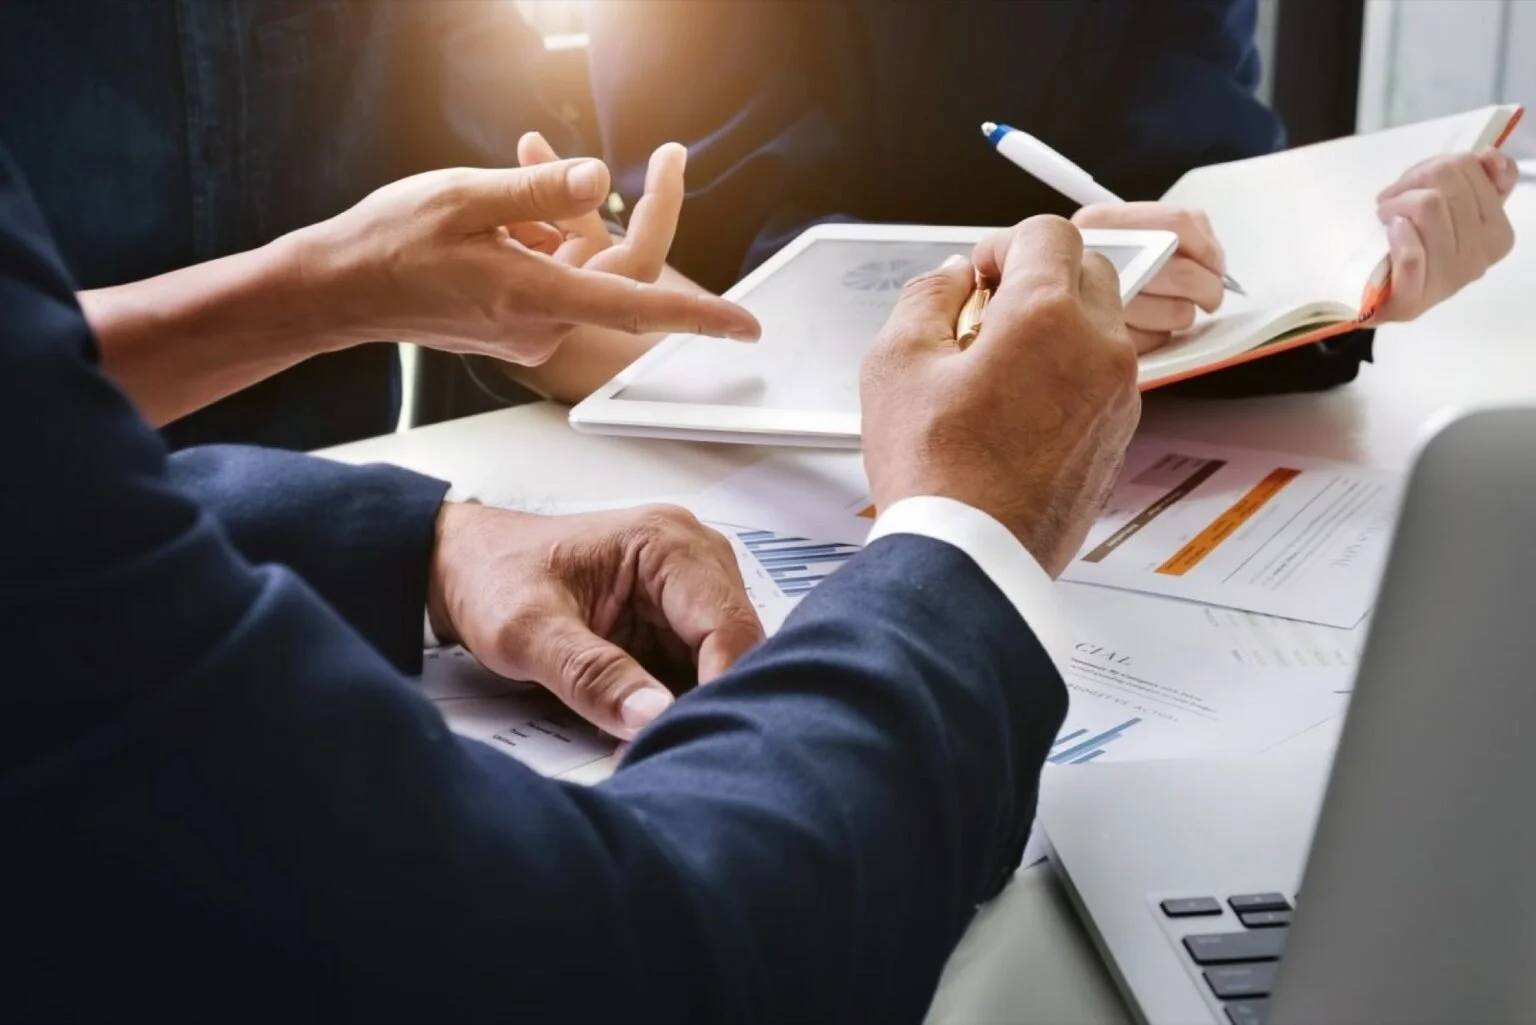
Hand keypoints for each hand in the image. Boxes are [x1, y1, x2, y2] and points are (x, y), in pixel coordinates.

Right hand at [295, 159, 759, 362]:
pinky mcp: (516, 319)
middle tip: (668, 156)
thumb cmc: (388, 246)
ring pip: (582, 264)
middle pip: (619, 268)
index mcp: (536, 296)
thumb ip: (537, 190)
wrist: (336, 291)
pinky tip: (507, 205)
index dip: (698, 316)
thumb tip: (597, 180)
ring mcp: (529, 325)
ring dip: (566, 216)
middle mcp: (541, 322)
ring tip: (514, 173)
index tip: (745, 326)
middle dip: (635, 210)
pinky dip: (544, 235)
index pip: (639, 306)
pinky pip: (555, 272)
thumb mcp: (464, 197)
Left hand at [427, 503, 765, 738]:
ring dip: (692, 703)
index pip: (728, 624)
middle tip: (671, 747)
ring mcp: (687, 588)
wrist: (463, 566)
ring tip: (652, 739)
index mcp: (665, 542)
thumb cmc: (491, 575)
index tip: (693, 737)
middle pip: (736, 645)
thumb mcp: (527, 632)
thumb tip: (650, 716)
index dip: (720, 686)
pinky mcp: (674, 618)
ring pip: (723, 661)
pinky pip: (697, 668)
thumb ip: (589, 674)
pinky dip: (676, 700)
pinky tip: (645, 722)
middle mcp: (691, 557)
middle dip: (709, 699)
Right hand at [860, 216, 1140, 575]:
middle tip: (985, 315)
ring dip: (1056, 327)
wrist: (970, 557)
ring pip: (1100, 326)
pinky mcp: (1119, 436)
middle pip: (1088, 270)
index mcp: (1048, 316)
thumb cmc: (935, 472)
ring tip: (995, 370)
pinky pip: (1102, 377)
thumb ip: (927, 298)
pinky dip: (1069, 374)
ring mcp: (1119, 396)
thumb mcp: (896, 363)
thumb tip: (952, 279)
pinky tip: (1015, 409)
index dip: (1004, 243)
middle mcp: (1100, 348)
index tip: (979, 273)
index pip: (1049, 232)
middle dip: (1038, 278)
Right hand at [1071, 202, 1226, 353]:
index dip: (1207, 248)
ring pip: (1178, 313)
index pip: (1177, 224)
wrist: (1034, 307)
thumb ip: (1164, 228)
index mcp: (1098, 222)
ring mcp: (1096, 307)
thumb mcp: (1115, 230)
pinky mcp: (1103, 345)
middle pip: (1183, 274)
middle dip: (1208, 287)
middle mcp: (1094, 260)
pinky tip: (1146, 327)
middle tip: (1209, 293)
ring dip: (1183, 314)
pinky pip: (1156, 342)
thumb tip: (1209, 253)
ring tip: (1173, 309)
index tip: (1214, 263)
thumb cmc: (1087, 266)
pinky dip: (1159, 336)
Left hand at [1372, 148, 1517, 322]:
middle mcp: (1480, 257)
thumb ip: (1481, 177)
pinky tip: (1392, 232)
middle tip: (1393, 198)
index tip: (1415, 183)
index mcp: (1498, 233)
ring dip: (1396, 204)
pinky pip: (1412, 256)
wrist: (1384, 297)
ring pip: (1429, 207)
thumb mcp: (1453, 206)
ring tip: (1387, 216)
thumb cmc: (1419, 245)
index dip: (1433, 166)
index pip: (1470, 168)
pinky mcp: (1412, 301)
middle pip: (1446, 182)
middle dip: (1412, 182)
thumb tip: (1490, 156)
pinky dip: (1399, 235)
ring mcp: (1448, 280)